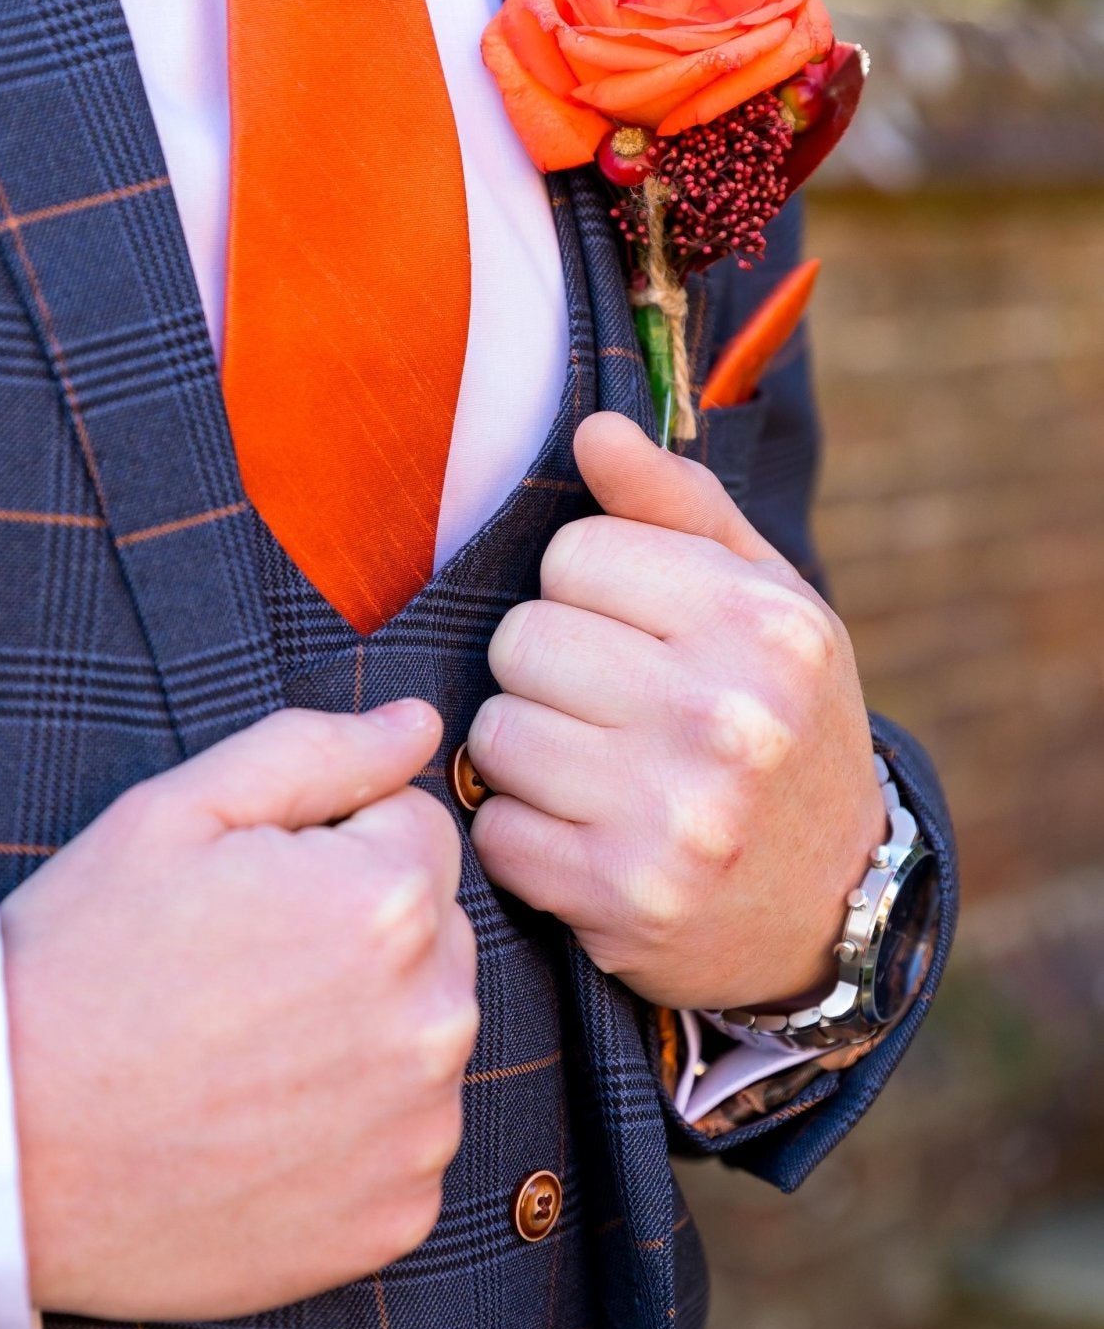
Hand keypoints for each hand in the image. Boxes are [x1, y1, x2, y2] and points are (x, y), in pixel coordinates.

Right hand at [1, 702, 475, 1320]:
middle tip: (237, 973)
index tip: (251, 891)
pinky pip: (404, 1142)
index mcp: (388, 900)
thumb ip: (317, 751)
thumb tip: (419, 725)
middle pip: (433, 936)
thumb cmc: (79, 962)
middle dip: (360, 934)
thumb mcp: (175, 812)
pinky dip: (351, 1133)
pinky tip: (257, 1127)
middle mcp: (432, 1018)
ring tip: (241, 1051)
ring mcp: (417, 1129)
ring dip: (363, 1033)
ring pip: (423, 1038)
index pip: (417, 832)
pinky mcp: (395, 1219)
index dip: (330, 846)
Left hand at [468, 411, 885, 1010]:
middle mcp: (728, 716)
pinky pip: (496, 828)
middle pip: (523, 638)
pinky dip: (520, 832)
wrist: (833, 898)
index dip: (583, 591)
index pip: (573, 554)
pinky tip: (580, 834)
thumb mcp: (764, 601)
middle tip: (600, 705)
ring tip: (588, 768)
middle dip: (545, 668)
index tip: (625, 632)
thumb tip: (592, 431)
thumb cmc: (781, 720)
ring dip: (523, 750)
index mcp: (763, 624)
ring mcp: (677, 814)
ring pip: (496, 732)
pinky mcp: (624, 896)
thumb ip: (677, 505)